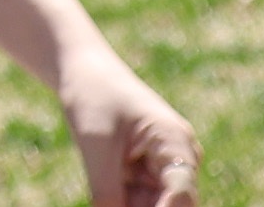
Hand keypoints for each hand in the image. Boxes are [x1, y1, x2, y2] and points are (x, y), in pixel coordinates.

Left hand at [62, 55, 195, 206]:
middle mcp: (179, 159)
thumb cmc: (92, 97)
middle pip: (171, 206)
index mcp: (175, 142)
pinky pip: (139, 203)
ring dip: (128, 203)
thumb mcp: (95, 146)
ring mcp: (165, 168)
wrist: (82, 71)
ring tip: (107, 176)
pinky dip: (121, 202)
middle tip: (112, 200)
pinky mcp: (147, 175)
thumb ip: (106, 193)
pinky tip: (105, 191)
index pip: (181, 197)